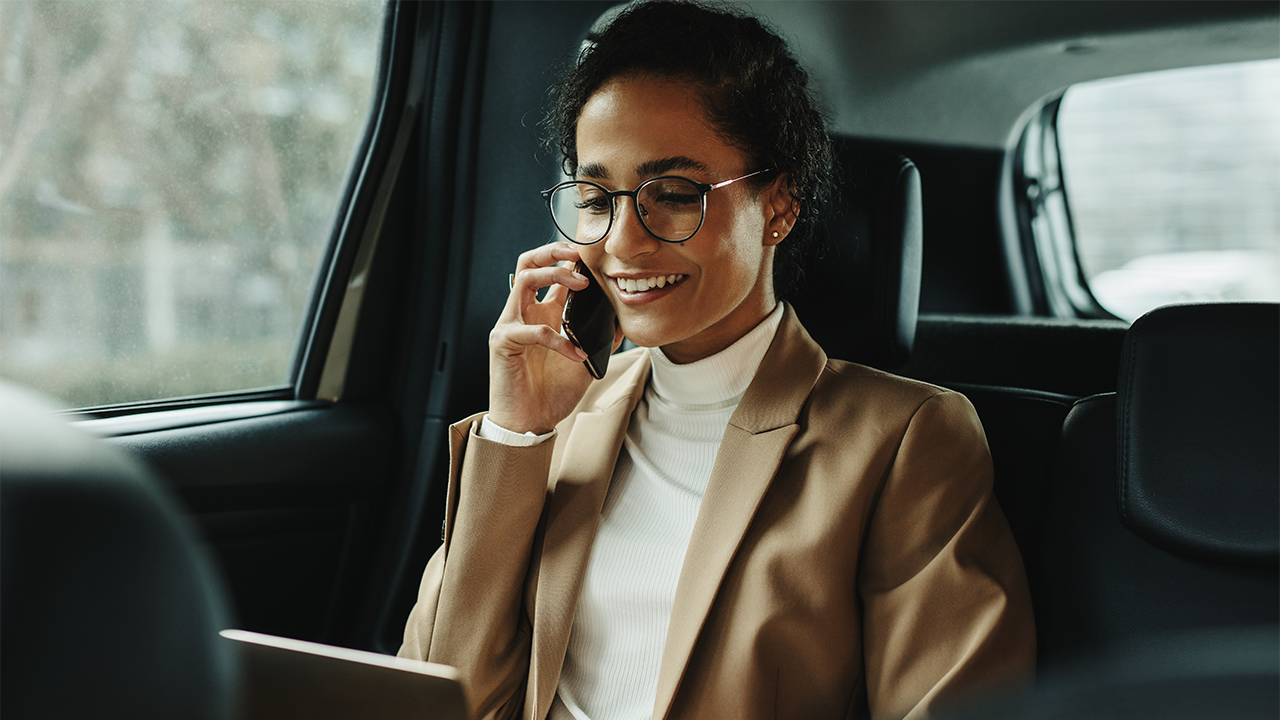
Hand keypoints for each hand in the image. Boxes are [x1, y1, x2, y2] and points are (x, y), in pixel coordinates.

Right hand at [488, 242, 613, 434]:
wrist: (530, 423)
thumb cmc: (552, 393)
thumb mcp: (586, 361)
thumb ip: (601, 339)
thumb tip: (624, 322)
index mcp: (543, 313)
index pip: (551, 272)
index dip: (569, 259)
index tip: (594, 257)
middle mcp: (525, 312)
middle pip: (529, 262)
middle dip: (554, 251)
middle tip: (580, 254)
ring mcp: (511, 324)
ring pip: (525, 279)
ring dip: (556, 276)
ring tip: (582, 286)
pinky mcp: (503, 342)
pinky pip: (534, 330)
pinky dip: (559, 340)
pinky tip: (577, 354)